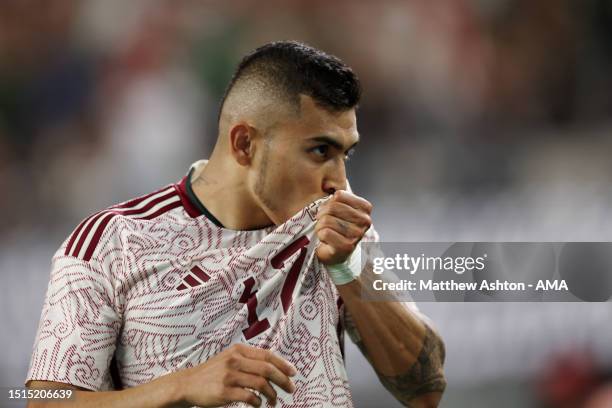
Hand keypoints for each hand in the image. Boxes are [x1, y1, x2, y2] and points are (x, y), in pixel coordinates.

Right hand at [176, 343, 296, 406]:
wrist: (188, 383)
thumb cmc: (213, 372)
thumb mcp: (230, 358)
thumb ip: (249, 359)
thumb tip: (275, 367)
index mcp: (239, 350)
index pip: (267, 355)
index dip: (283, 364)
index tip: (293, 373)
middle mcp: (235, 360)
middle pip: (267, 369)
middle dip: (283, 380)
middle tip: (291, 389)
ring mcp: (229, 376)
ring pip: (261, 384)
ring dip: (272, 394)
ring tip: (274, 401)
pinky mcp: (224, 391)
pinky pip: (249, 397)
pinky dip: (258, 402)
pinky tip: (259, 404)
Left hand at [315, 190, 372, 264]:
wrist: (337, 253)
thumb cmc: (336, 228)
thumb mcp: (340, 208)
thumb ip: (337, 198)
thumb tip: (326, 186)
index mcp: (365, 208)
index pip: (339, 195)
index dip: (329, 203)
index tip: (331, 212)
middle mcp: (365, 220)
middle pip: (332, 207)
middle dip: (323, 215)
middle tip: (325, 223)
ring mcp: (357, 234)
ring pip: (327, 220)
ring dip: (321, 227)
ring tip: (326, 232)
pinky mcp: (347, 246)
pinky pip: (325, 232)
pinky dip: (321, 236)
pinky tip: (326, 240)